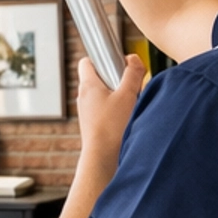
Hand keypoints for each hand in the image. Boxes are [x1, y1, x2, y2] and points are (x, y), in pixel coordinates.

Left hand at [74, 54, 145, 184]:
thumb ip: (132, 74)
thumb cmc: (113, 127)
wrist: (103, 159)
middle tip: (131, 87)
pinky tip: (128, 119)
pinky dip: (117, 111)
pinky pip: (105, 111)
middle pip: (99, 78)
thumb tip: (133, 59)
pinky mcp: (94, 125)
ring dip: (119, 96)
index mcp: (88, 85)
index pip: (87, 61)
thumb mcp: (128, 95)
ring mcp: (88, 112)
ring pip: (104, 95)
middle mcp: (84, 97)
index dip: (102, 58)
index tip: (118, 63)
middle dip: (117, 79)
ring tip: (131, 105)